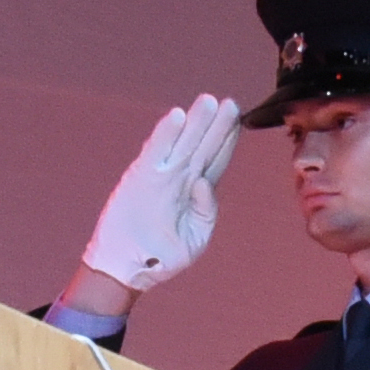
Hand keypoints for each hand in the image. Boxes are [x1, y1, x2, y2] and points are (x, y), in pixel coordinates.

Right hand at [78, 95, 240, 294]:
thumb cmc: (163, 257)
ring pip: (183, 144)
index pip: (217, 161)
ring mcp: (161, 176)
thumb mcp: (195, 238)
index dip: (228, 141)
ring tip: (208, 101)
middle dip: (217, 125)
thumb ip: (206, 211)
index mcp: (198, 193)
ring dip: (195, 122)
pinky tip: (176, 116)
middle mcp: (181, 179)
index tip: (241, 120)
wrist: (128, 268)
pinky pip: (155, 151)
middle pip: (203, 146)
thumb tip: (205, 183)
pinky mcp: (140, 177)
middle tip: (231, 103)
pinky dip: (165, 134)